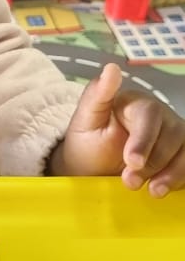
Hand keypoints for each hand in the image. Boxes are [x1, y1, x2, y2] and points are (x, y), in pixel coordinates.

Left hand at [48, 63, 184, 194]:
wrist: (91, 170)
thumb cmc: (88, 142)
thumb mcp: (85, 120)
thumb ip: (97, 95)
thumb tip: (111, 68)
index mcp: (136, 103)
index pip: (149, 114)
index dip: (144, 139)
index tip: (131, 161)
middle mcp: (160, 117)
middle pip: (172, 134)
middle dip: (153, 162)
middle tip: (129, 182)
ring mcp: (174, 137)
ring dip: (171, 174)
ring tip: (152, 192)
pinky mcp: (180, 156)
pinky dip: (180, 179)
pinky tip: (163, 189)